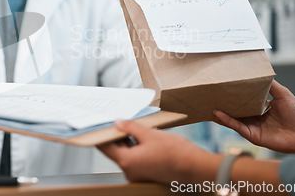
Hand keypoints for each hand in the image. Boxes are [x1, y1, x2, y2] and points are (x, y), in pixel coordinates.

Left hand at [98, 120, 221, 183]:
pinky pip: (136, 158)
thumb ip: (130, 127)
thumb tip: (118, 123)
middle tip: (115, 120)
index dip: (101, 135)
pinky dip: (135, 148)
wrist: (195, 167)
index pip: (105, 147)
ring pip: (126, 154)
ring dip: (126, 141)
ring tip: (129, 125)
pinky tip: (140, 136)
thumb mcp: (149, 134)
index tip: (99, 125)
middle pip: (116, 151)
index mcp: (126, 161)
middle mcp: (130, 171)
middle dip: (115, 135)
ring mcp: (139, 174)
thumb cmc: (174, 151)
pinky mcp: (147, 173)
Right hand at [215, 80, 294, 154]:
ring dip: (221, 113)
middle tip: (211, 95)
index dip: (234, 96)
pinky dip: (227, 120)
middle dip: (224, 104)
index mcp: (261, 108)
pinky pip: (237, 127)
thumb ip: (269, 84)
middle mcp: (255, 118)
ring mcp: (253, 127)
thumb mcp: (282, 93)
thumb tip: (257, 73)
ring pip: (233, 119)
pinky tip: (218, 114)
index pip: (244, 101)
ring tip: (209, 104)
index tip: (223, 88)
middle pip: (235, 110)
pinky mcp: (253, 136)